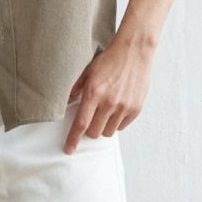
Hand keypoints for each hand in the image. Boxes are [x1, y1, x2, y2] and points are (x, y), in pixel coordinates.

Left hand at [63, 38, 152, 153]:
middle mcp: (109, 103)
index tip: (68, 150)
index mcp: (94, 93)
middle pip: (94, 132)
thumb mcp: (88, 71)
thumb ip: (76, 89)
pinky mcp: (136, 108)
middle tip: (91, 118)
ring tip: (105, 111)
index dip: (73, 139)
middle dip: (89, 130)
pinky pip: (122, 126)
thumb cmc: (110, 60)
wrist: (135, 51)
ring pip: (108, 132)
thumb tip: (66, 103)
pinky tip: (117, 108)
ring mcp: (124, 107)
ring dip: (103, 126)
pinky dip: (116, 122)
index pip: (81, 124)